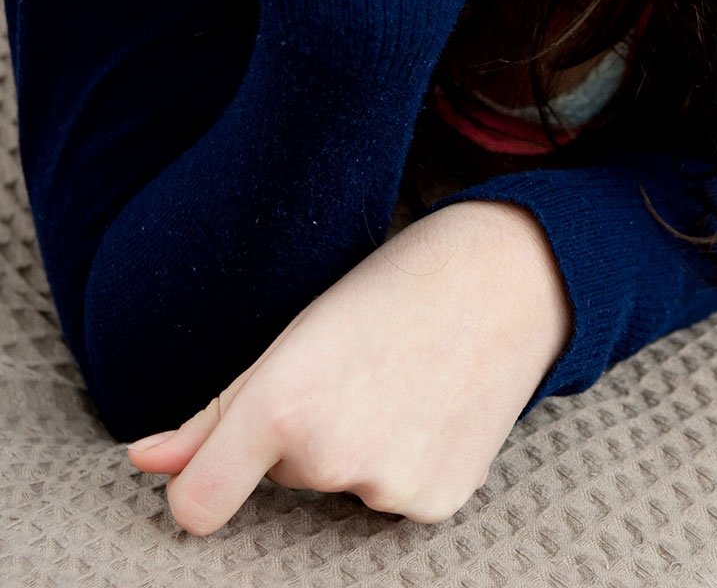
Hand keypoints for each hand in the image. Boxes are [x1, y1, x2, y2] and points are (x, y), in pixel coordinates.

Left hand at [126, 202, 573, 531]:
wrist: (507, 277)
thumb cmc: (393, 285)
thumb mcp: (295, 332)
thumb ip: (214, 411)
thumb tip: (144, 461)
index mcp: (282, 404)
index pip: (197, 506)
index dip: (199, 485)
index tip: (217, 462)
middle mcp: (331, 457)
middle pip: (279, 477)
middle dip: (299, 434)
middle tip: (352, 366)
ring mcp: (389, 487)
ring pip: (336, 484)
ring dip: (353, 448)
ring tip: (396, 377)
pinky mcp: (436, 502)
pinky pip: (389, 496)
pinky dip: (402, 460)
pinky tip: (428, 404)